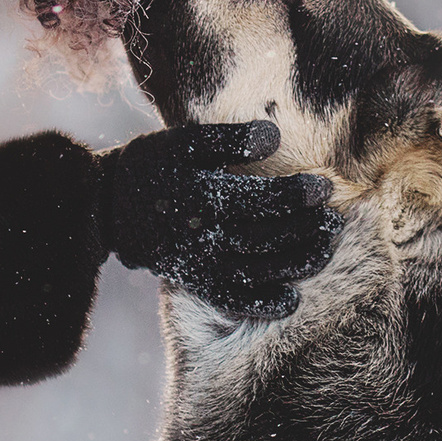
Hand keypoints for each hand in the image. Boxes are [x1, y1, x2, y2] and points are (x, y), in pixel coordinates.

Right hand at [97, 120, 339, 319]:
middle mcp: (202, 234)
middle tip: (333, 222)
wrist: (108, 205)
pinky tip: (290, 300)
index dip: (295, 196)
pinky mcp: (195, 281)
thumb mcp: (184, 141)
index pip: (259, 199)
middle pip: (264, 238)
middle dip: (304, 231)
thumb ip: (228, 139)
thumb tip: (274, 137)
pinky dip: (260, 303)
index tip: (324, 188)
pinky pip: (231, 299)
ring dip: (294, 264)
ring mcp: (199, 262)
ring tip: (324, 251)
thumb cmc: (154, 164)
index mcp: (201, 195)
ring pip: (255, 270)